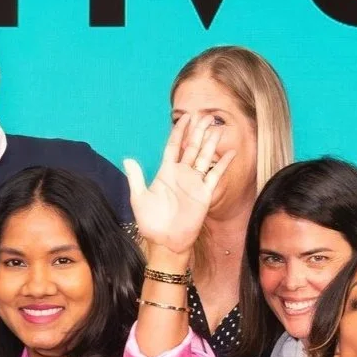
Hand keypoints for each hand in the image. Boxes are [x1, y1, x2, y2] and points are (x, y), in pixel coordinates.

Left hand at [121, 112, 233, 257]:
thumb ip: (136, 178)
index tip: (185, 117)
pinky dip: (222, 163)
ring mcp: (194, 182)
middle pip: (192, 147)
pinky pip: (215, 175)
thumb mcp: (139, 199)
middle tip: (205, 115)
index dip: (179, 131)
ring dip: (210, 142)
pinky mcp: (205, 193)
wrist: (167, 241)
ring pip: (204, 157)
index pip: (174, 146)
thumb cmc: (151, 223)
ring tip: (217, 127)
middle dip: (198, 131)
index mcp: (166, 172)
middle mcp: (181, 174)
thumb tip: (127, 158)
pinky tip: (229, 152)